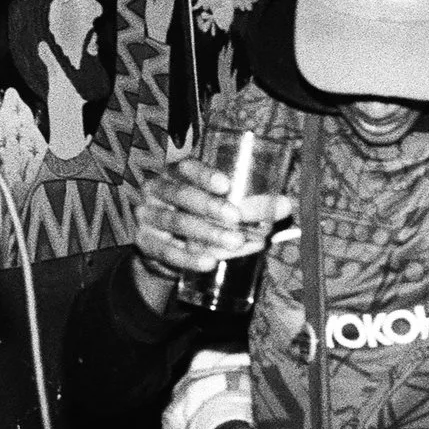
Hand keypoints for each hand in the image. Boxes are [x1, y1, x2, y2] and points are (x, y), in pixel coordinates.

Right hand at [129, 156, 290, 310]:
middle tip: (237, 219)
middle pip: (181, 195)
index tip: (227, 185)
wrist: (166, 248)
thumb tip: (285, 206)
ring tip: (235, 243)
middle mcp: (156, 189)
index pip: (186, 167)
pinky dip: (189, 257)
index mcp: (175, 172)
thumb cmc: (201, 217)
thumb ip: (253, 205)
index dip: (205, 174)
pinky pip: (166, 251)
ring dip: (207, 233)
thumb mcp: (223, 207)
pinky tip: (209, 262)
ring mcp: (146, 216)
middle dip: (210, 206)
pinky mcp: (144, 242)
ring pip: (175, 223)